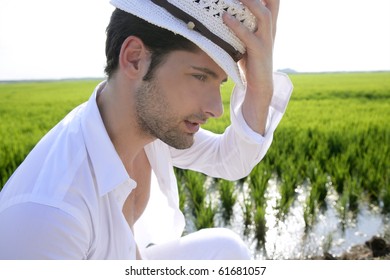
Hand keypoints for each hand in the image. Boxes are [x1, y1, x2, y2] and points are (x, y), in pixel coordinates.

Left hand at [223, 0, 279, 134]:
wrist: (259, 88)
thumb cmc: (250, 63)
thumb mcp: (245, 41)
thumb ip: (239, 27)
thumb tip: (222, 14)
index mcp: (267, 25)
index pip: (271, 1)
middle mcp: (270, 30)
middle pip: (272, 2)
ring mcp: (266, 40)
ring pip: (263, 15)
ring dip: (250, 2)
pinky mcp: (260, 53)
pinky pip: (248, 36)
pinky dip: (236, 26)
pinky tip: (225, 18)